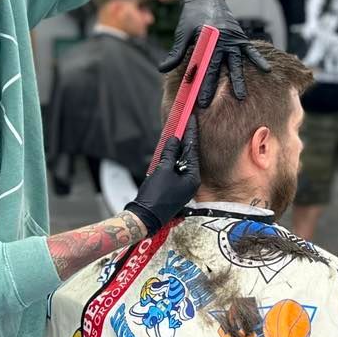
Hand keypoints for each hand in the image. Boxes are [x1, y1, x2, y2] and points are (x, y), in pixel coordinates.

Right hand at [125, 118, 199, 235]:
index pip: (193, 151)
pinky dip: (172, 160)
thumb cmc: (155, 195)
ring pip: (181, 162)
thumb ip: (170, 153)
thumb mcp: (162, 170)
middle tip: (185, 123)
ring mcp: (183, 187)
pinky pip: (175, 170)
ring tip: (177, 133)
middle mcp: (191, 182)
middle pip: (189, 156)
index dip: (190, 134)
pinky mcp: (174, 189)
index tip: (191, 119)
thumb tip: (175, 139)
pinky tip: (168, 150)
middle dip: (185, 140)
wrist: (144, 217)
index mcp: (193, 178)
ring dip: (177, 149)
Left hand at [158, 0, 270, 105]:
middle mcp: (222, 40)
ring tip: (241, 96)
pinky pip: (250, 50)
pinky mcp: (240, 37)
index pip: (202, 66)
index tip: (197, 98)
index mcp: (206, 40)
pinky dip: (258, 59)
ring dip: (238, 80)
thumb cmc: (190, 17)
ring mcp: (233, 39)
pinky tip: (267, 70)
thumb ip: (176, 53)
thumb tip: (162, 69)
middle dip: (213, 86)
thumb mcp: (182, 34)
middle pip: (218, 68)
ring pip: (236, 63)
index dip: (199, 82)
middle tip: (210, 104)